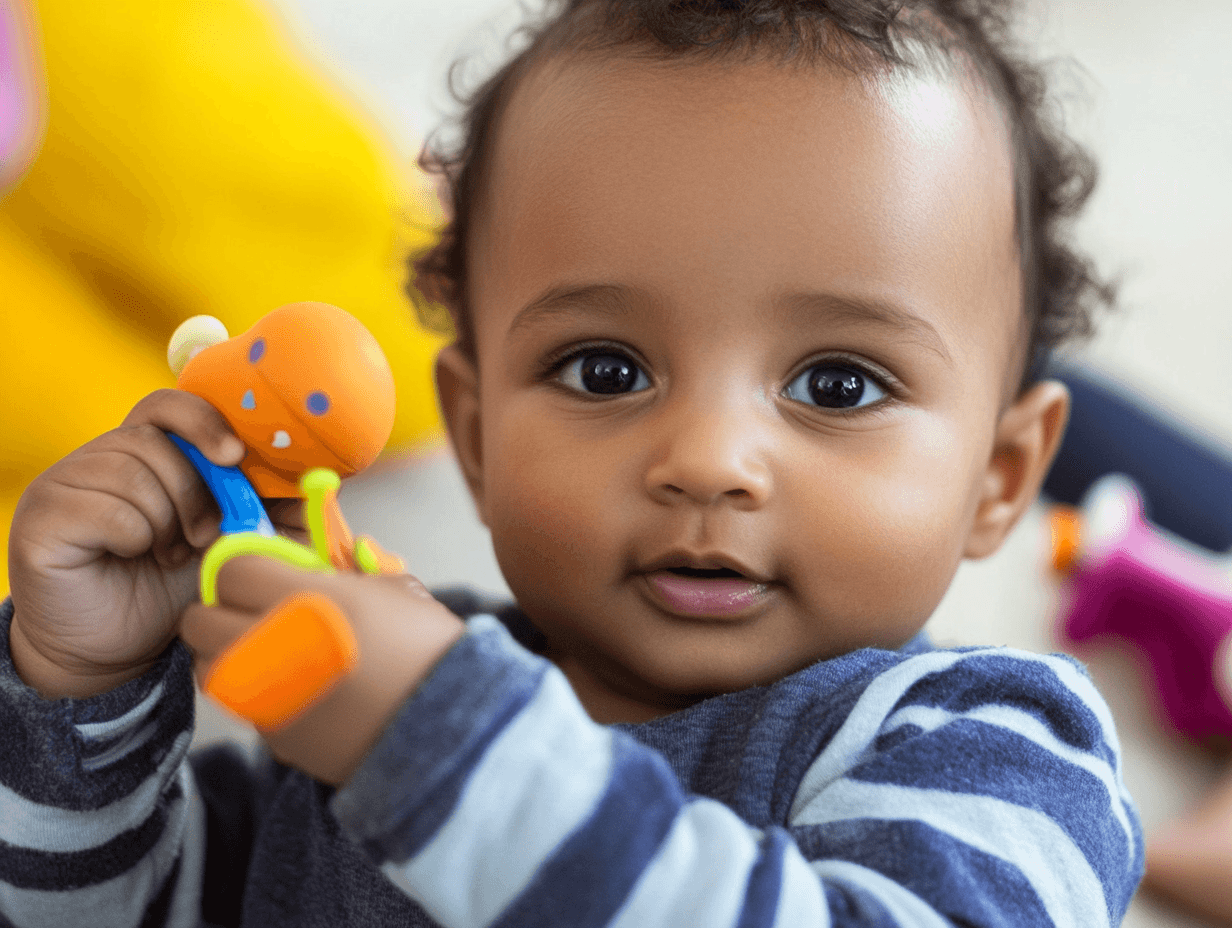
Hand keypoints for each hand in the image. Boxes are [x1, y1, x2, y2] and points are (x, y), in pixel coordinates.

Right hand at [8, 389, 248, 697]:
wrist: (115, 648)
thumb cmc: (172, 589)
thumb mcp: (234, 546)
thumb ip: (274, 513)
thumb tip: (320, 483)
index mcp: (146, 453)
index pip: (170, 406)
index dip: (206, 422)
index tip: (236, 455)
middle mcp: (101, 456)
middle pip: (158, 440)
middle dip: (195, 491)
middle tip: (201, 534)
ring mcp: (65, 481)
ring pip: (133, 474)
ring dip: (164, 521)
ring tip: (164, 551)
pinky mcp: (42, 515)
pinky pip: (106, 510)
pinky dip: (131, 539)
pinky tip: (128, 557)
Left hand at [180, 555, 465, 784]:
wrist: (446, 725)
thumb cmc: (427, 648)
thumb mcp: (394, 589)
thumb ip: (345, 573)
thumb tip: (322, 571)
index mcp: (299, 598)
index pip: (230, 570)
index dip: (247, 567)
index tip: (267, 572)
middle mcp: (269, 645)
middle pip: (198, 620)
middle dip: (221, 611)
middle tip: (256, 611)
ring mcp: (265, 696)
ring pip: (209, 667)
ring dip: (228, 654)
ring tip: (268, 653)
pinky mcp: (272, 735)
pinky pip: (242, 705)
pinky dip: (258, 694)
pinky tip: (298, 690)